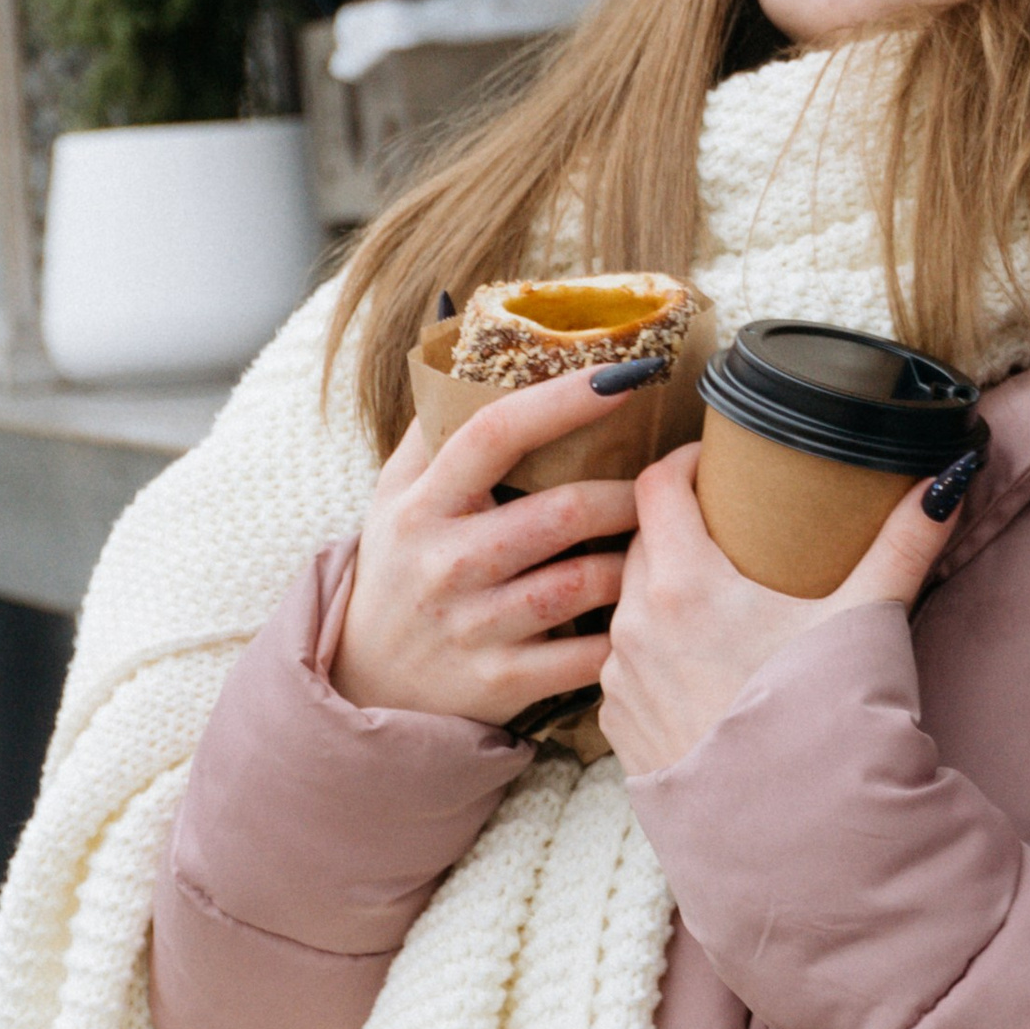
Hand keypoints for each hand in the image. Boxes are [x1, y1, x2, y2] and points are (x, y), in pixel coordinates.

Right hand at [331, 359, 662, 727]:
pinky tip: (643, 613)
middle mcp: (445, 562)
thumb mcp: (394, 494)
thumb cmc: (398, 568)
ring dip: (634, 559)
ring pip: (582, 583)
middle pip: (559, 513)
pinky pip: (585, 655)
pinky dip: (624, 633)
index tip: (623, 375)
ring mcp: (473, 626)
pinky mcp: (500, 682)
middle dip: (626, 494)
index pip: (494, 433)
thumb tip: (476, 346)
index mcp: (422, 504)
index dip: (562, 400)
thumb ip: (435, 427)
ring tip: (659, 544)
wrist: (365, 682)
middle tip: (664, 484)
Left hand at [595, 438, 979, 778]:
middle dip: (677, 525)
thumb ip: (903, 544)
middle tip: (724, 524)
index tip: (713, 461)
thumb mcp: (866, 620)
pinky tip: (699, 663)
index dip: (683, 460)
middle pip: (641, 541)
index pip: (658, 485)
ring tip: (714, 595)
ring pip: (627, 605)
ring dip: (661, 589)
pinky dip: (654, 650)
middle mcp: (635, 626)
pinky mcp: (620, 727)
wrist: (795, 835)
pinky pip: (626, 665)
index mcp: (684, 584)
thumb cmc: (825, 721)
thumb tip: (946, 482)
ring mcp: (621, 680)